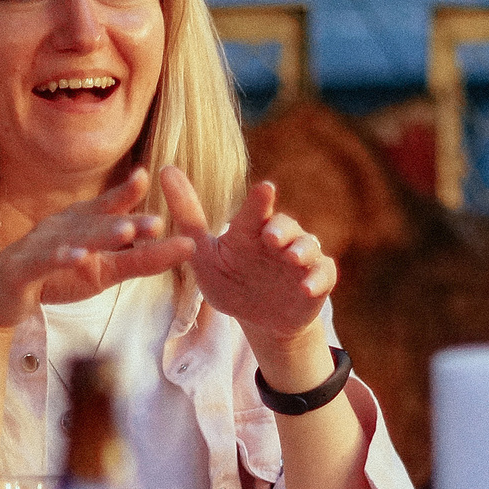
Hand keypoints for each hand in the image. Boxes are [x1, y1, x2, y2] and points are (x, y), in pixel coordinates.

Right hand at [0, 171, 193, 336]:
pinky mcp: (23, 270)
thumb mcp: (104, 270)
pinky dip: (60, 258)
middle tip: (157, 222)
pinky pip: (43, 262)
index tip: (148, 177)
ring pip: (74, 240)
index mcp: (81, 224)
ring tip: (125, 231)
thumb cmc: (55, 275)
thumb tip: (185, 242)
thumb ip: (140, 258)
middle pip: (98, 224)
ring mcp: (42, 247)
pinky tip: (78, 257)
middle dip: (127, 222)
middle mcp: (62, 229)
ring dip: (100, 235)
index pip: (107, 207)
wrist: (0, 294)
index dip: (126, 193)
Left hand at [158, 167, 334, 347]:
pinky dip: (317, 279)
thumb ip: (188, 217)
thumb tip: (165, 168)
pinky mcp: (317, 281)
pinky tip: (306, 287)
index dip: (260, 201)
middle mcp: (279, 240)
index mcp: (251, 231)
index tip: (265, 189)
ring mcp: (300, 260)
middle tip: (271, 237)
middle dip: (282, 229)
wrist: (259, 320)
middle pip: (285, 226)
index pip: (255, 211)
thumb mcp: (204, 255)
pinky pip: (323, 275)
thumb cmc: (231, 281)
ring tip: (292, 257)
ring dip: (302, 250)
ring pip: (308, 246)